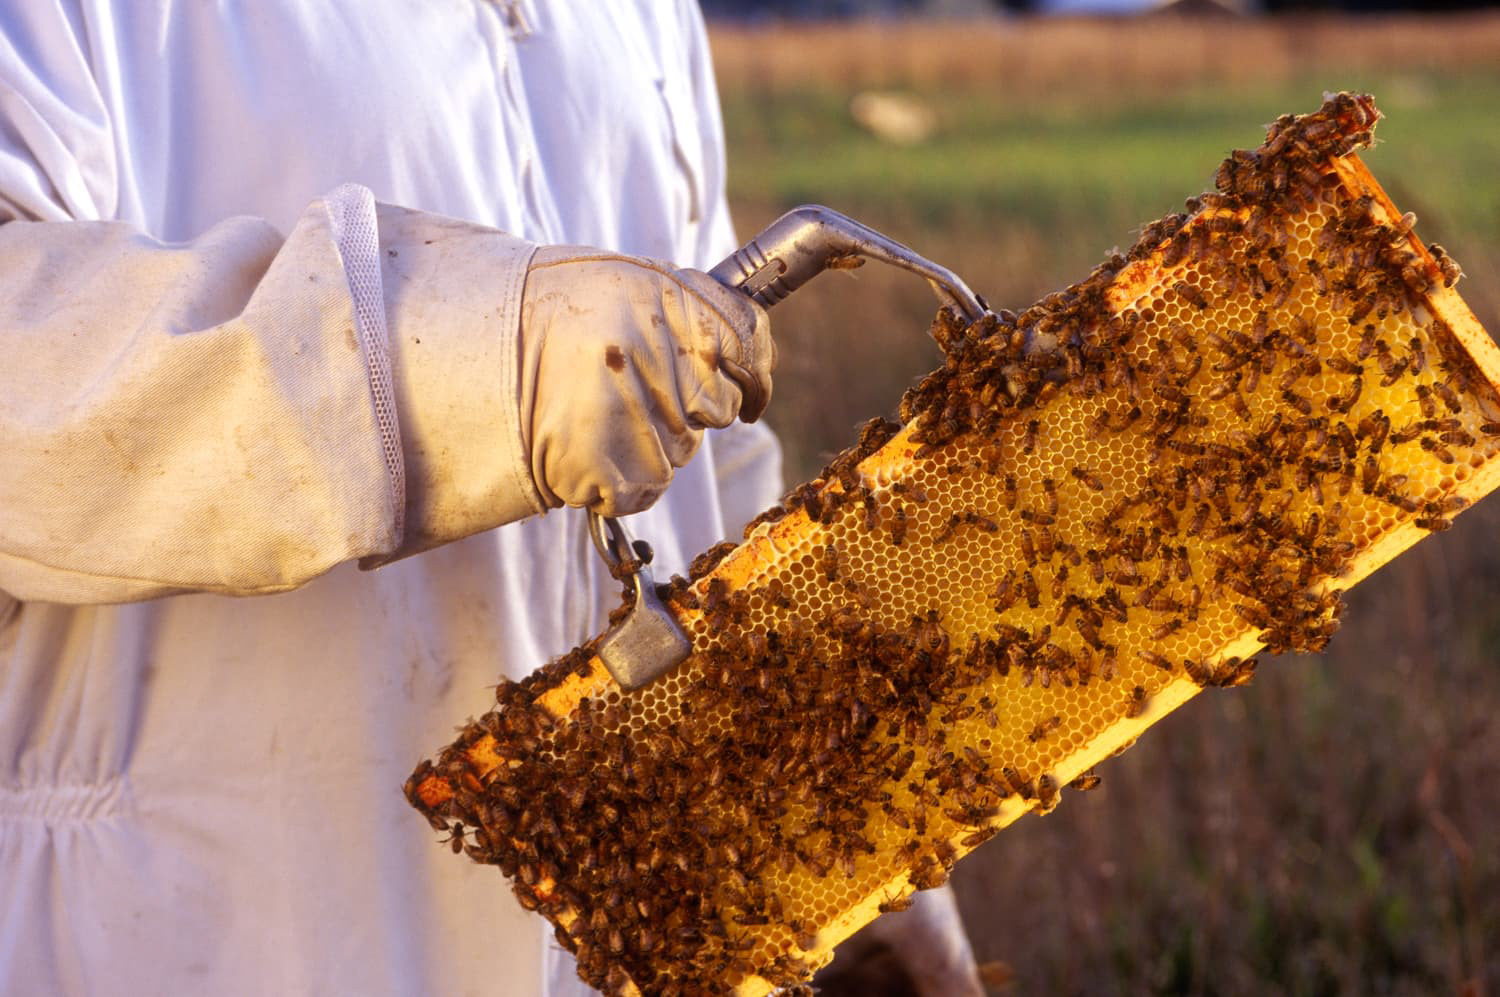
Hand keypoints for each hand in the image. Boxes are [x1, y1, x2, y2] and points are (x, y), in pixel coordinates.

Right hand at [519, 246, 772, 515]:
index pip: (748, 339)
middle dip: (687, 406)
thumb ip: (686, 311)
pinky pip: (645, 487)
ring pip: (680, 452)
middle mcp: (654, 354)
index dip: (753, 368)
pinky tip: (583, 445)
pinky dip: (619, 478)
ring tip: (593, 413)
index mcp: (661, 297)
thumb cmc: (545, 318)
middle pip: (717, 406)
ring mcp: (633, 414)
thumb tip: (747, 352)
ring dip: (648, 443)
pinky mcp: (611, 470)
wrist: (471, 358)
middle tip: (629, 389)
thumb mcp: (621, 285)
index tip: (749, 387)